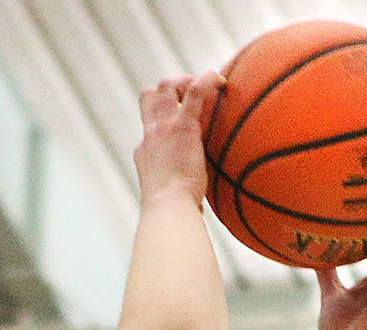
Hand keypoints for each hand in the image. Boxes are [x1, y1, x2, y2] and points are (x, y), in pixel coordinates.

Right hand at [133, 71, 220, 201]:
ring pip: (167, 86)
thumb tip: (197, 211)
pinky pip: (194, 92)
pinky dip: (207, 80)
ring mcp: (164, 127)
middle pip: (151, 95)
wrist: (169, 208)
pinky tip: (221, 80)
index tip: (183, 119)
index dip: (164, 115)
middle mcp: (151, 134)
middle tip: (191, 93)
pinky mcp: (182, 126)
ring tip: (206, 86)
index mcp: (146, 151)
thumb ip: (180, 193)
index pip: (150, 123)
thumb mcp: (170, 197)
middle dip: (170, 88)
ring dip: (185, 81)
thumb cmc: (175, 211)